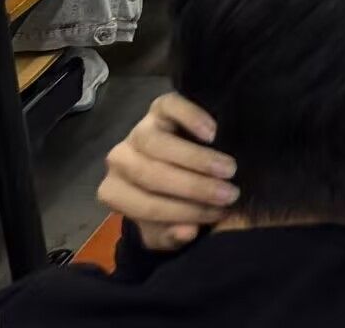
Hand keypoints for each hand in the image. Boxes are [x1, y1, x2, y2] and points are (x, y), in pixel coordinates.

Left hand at [98, 93, 237, 251]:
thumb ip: (171, 236)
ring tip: (229, 169)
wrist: (177, 167)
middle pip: (150, 174)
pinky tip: (213, 133)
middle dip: (193, 186)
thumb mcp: (166, 230)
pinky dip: (191, 118)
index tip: (219, 215)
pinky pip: (170, 107)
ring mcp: (138, 130)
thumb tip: (186, 231)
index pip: (145, 206)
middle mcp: (119, 160)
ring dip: (197, 159)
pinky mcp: (158, 107)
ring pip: (157, 143)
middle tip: (229, 192)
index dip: (183, 212)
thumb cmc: (171, 201)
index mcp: (115, 192)